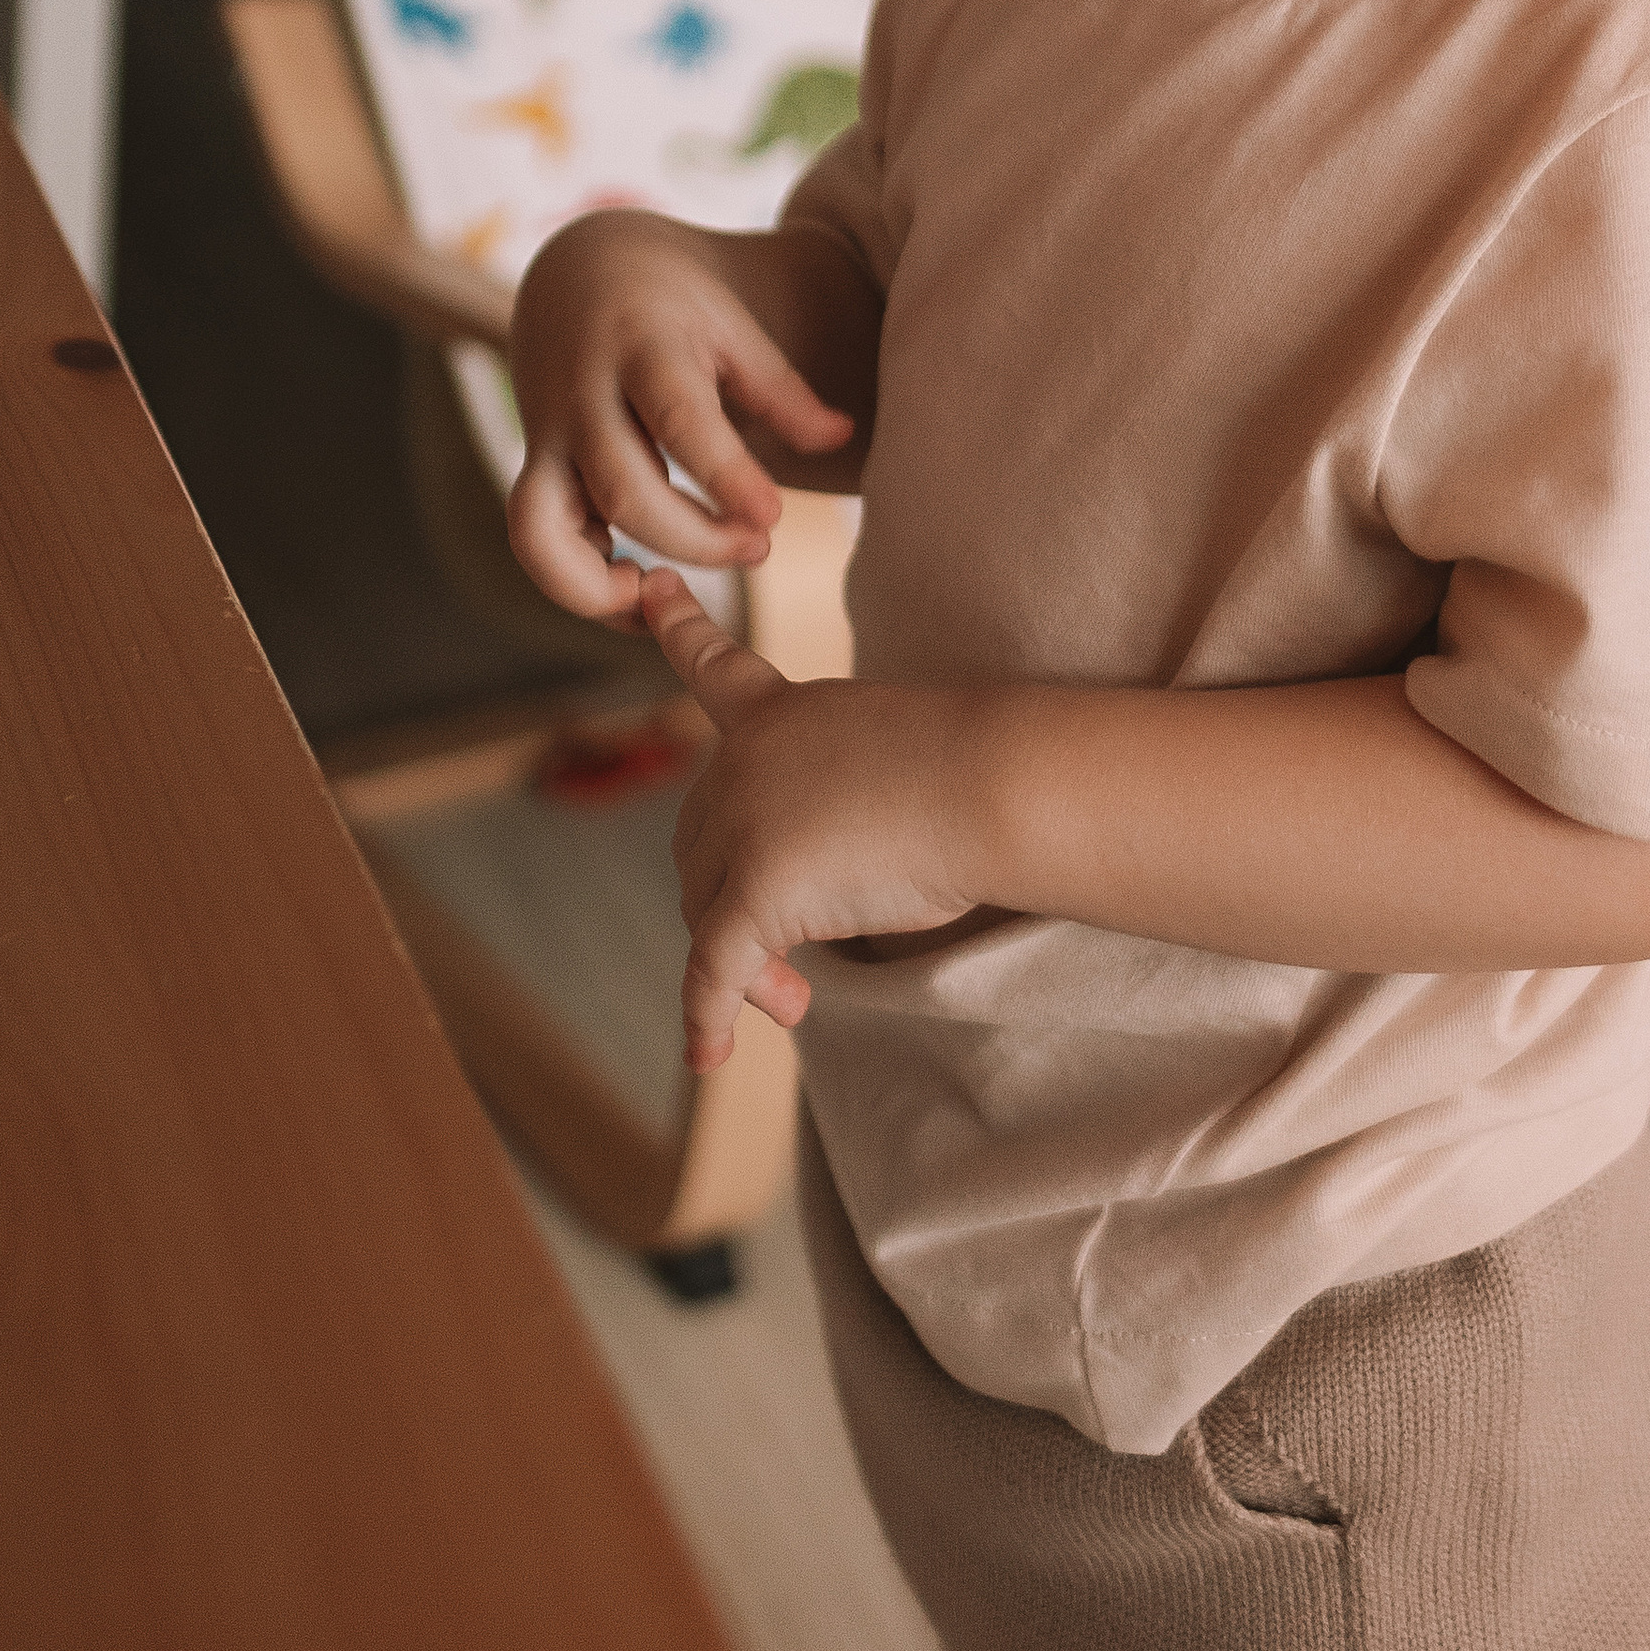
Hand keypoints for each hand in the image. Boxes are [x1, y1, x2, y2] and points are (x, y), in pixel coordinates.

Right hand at [506, 213, 856, 625]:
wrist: (575, 271)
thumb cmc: (670, 304)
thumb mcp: (729, 325)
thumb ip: (779, 387)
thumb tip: (840, 436)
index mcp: (641, 348)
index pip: (677, 418)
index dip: (726, 476)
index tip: (773, 518)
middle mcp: (580, 397)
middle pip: (623, 489)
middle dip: (696, 540)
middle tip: (758, 549)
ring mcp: (545, 437)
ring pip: (542, 529)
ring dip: (602, 586)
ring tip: (666, 597)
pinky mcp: (532, 468)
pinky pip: (532, 544)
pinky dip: (575, 585)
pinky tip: (637, 590)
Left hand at [641, 570, 982, 1068]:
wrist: (994, 782)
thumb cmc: (978, 768)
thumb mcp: (892, 754)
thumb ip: (838, 789)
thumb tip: (822, 872)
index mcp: (780, 711)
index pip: (713, 664)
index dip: (681, 629)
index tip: (656, 592)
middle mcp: (744, 757)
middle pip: (698, 844)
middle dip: (731, 908)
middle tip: (792, 968)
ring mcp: (744, 819)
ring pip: (705, 908)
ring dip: (744, 964)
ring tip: (798, 997)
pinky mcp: (756, 888)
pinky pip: (715, 970)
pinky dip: (707, 1018)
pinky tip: (706, 1058)